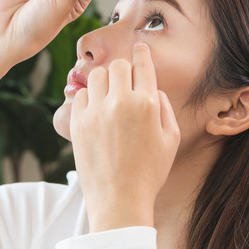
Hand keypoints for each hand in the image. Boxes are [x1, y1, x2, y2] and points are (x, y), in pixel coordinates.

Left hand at [70, 42, 180, 231]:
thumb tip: (151, 88)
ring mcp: (96, 112)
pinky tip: (96, 111)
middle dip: (123, 71)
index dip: (141, 53)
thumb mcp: (171, 139)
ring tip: (109, 97)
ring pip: (97, 76)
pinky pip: (80, 95)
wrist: (119, 200)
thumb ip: (164, 107)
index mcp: (146, 104)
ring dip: (105, 82)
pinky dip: (88, 98)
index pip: (142, 65)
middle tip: (124, 82)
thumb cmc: (149, 173)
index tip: (139, 47)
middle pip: (118, 66)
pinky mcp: (78, 123)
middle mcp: (120, 102)